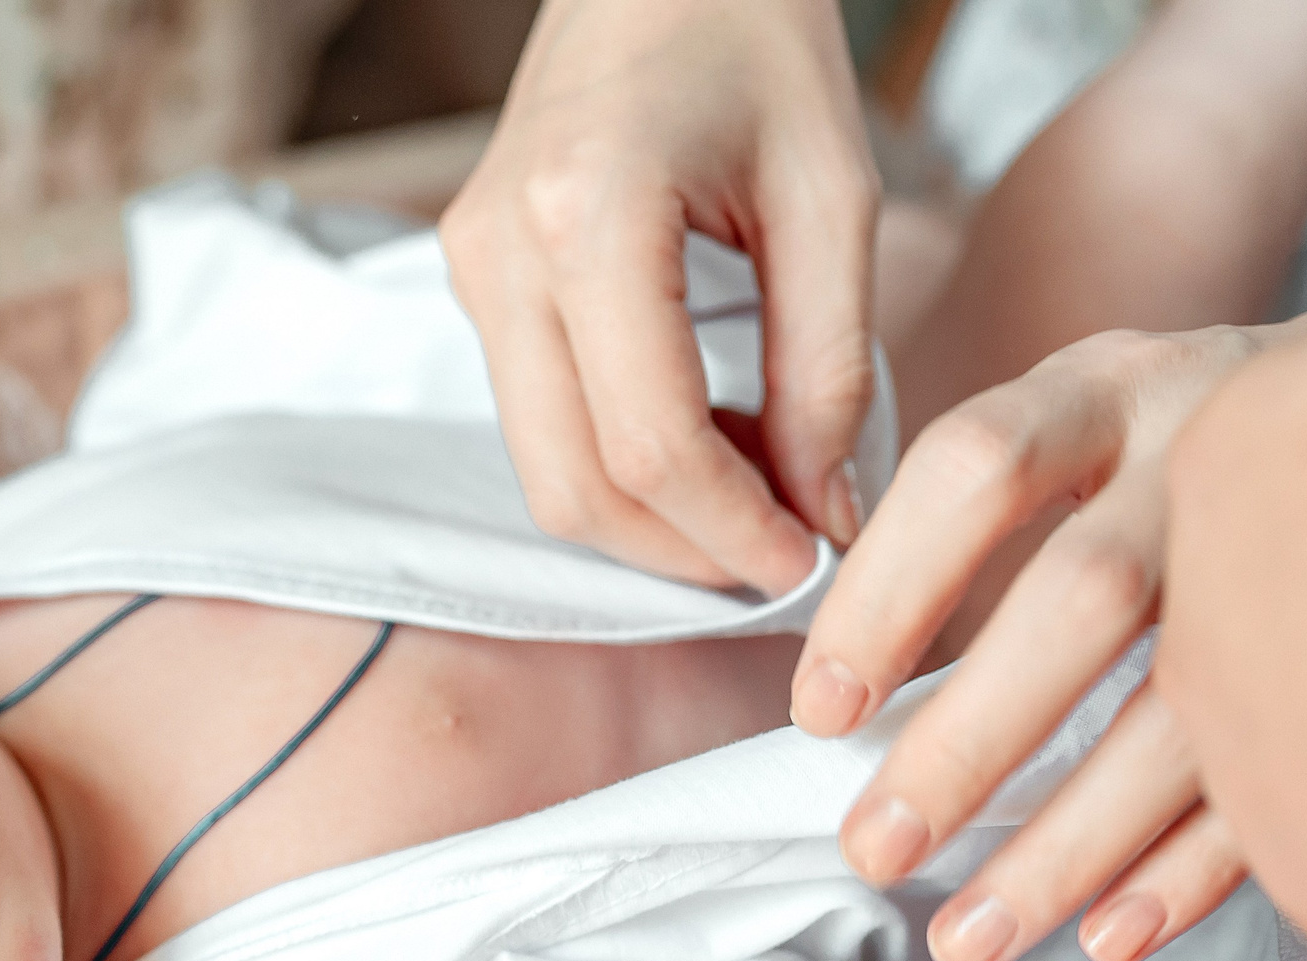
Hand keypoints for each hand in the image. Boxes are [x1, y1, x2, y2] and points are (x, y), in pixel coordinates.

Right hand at [440, 0, 875, 594]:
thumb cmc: (756, 41)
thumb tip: (828, 517)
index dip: (732, 531)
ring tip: (757, 495)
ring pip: (544, 472)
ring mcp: (473, 272)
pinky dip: (618, 465)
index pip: (648, 444)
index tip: (814, 562)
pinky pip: (535, 422)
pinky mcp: (474, 281)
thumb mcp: (832, 197)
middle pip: (576, 486)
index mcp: (589, 218)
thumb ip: (831, 368)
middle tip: (787, 557)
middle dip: (684, 552)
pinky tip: (706, 441)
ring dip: (650, 520)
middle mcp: (503, 255)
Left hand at [792, 326, 1270, 960]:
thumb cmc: (1177, 445)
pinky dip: (1190, 865)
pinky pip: (1279, 766)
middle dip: (969, 742)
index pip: (975, 469)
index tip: (819, 714)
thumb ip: (968, 523)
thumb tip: (836, 700)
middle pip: (1082, 597)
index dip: (887, 591)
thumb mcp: (1079, 427)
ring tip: (970, 939)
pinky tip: (1108, 930)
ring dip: (1069, 844)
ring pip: (1185, 704)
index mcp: (1105, 391)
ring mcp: (1298, 547)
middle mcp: (1209, 449)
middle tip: (875, 850)